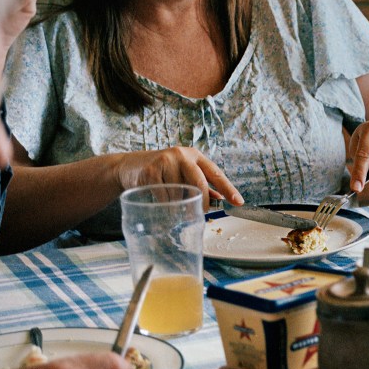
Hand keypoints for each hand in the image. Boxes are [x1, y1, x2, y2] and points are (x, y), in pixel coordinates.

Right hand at [115, 146, 241, 206]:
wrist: (130, 166)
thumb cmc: (162, 172)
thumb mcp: (183, 174)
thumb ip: (202, 185)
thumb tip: (221, 198)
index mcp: (195, 156)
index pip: (216, 173)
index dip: (228, 188)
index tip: (238, 202)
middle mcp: (182, 155)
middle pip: (199, 181)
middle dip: (203, 200)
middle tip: (202, 213)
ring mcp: (165, 161)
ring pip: (180, 191)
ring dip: (179, 204)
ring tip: (174, 206)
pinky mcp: (150, 170)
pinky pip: (164, 195)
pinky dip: (166, 204)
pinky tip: (162, 204)